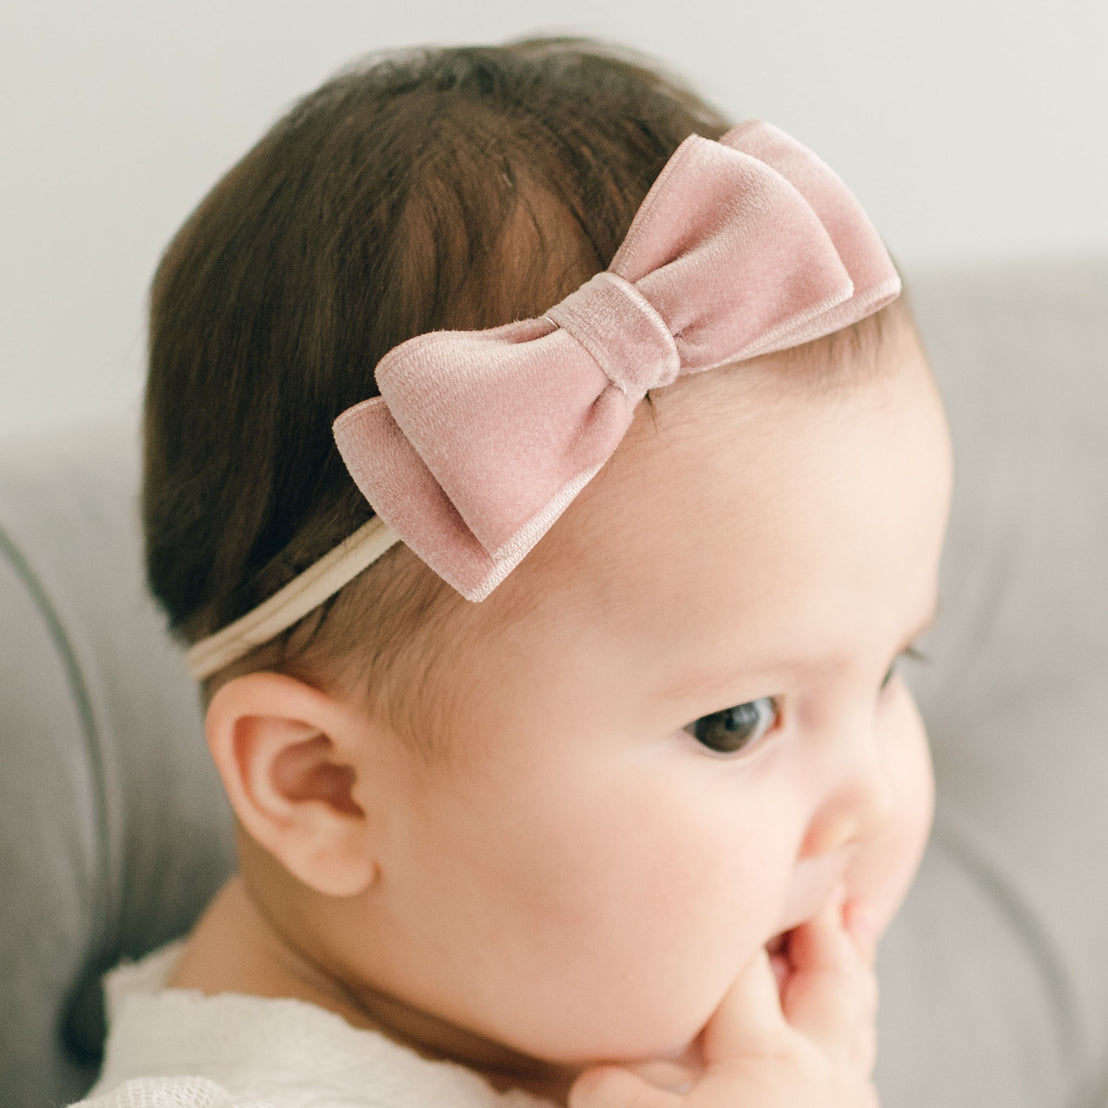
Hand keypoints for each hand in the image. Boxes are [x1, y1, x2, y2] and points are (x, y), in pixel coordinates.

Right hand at [569, 898, 879, 1107]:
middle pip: (831, 980)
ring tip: (857, 931)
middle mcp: (822, 1079)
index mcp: (769, 1064)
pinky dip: (853, 1027)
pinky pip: (858, 1064)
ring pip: (856, 1022)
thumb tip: (604, 1067)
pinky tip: (843, 1037)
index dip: (727, 918)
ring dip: (853, 972)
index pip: (740, 966)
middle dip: (825, 927)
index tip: (719, 872)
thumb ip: (621, 1092)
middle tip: (829, 882)